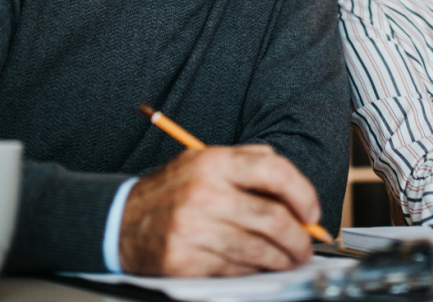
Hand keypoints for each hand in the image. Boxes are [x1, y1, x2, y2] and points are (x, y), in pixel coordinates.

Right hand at [118, 145, 321, 275]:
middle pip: (272, 217)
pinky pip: (235, 269)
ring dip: (283, 259)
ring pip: (258, 249)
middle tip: (306, 245)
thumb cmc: (173, 190)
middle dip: (299, 238)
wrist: (121, 220)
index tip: (312, 212)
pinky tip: (258, 266)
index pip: (273, 170)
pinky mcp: (186, 260)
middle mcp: (205, 192)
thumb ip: (250, 164)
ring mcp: (194, 228)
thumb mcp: (206, 161)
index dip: (302, 192)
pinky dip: (254, 270)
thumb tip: (295, 191)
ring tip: (290, 258)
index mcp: (214, 162)